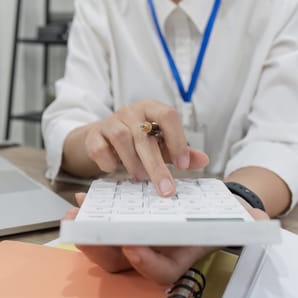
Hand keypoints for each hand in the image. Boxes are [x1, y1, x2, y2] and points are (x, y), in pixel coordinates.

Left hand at [62, 193, 269, 284]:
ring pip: (106, 248)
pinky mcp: (122, 226)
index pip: (159, 272)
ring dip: (88, 231)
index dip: (145, 263)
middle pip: (122, 263)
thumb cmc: (217, 218)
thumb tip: (261, 222)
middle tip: (89, 231)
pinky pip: (102, 228)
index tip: (133, 245)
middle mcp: (153, 254)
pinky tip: (81, 200)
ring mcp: (134, 241)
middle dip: (102, 249)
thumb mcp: (236, 219)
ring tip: (78, 212)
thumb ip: (248, 222)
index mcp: (178, 258)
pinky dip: (91, 215)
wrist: (206, 211)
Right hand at [63, 100, 208, 195]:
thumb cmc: (138, 140)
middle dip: (156, 165)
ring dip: (132, 162)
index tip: (183, 165)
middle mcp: (131, 111)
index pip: (168, 115)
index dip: (177, 140)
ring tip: (139, 177)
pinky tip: (115, 169)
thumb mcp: (161, 145)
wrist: (104, 137)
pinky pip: (100, 148)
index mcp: (152, 109)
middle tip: (165, 188)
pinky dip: (108, 162)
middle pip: (144, 135)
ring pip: (121, 138)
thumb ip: (181, 152)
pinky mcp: (94, 135)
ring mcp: (110, 121)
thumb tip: (204, 160)